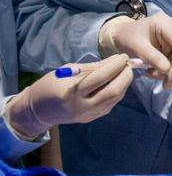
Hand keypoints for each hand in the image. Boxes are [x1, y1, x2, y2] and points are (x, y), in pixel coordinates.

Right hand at [4, 55, 133, 138]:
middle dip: (125, 76)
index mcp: (72, 93)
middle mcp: (82, 107)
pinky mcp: (92, 118)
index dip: (115, 66)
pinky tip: (117, 82)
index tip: (122, 56)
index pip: (100, 77)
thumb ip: (93, 67)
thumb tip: (116, 60)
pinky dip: (118, 91)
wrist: (38, 110)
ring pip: (115, 99)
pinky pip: (111, 104)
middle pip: (113, 92)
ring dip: (124, 83)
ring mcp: (88, 115)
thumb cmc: (50, 85)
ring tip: (124, 71)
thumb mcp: (67, 71)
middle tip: (128, 64)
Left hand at [98, 13, 171, 88]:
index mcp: (165, 24)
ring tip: (150, 74)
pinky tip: (152, 71)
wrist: (123, 35)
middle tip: (165, 85)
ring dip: (166, 71)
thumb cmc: (128, 37)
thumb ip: (152, 57)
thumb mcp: (136, 46)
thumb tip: (167, 69)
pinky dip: (164, 69)